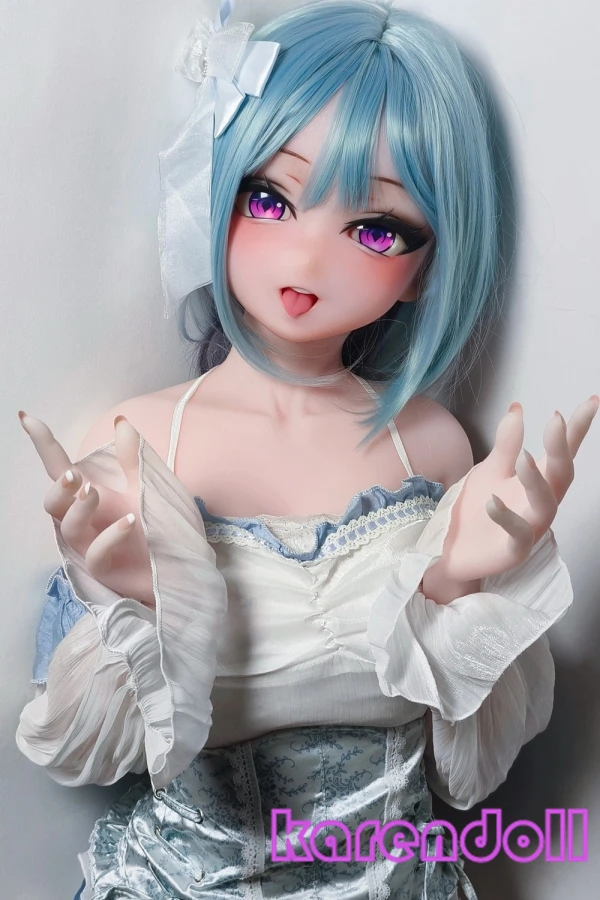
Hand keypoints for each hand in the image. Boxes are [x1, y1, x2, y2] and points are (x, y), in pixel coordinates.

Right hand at [19, 412, 153, 606]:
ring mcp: (91, 547)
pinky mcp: (106, 570)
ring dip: (79, 509)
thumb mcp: (147, 486)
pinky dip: (110, 537)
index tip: (27, 418)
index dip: (44, 445)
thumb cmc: (157, 527)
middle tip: (73, 476)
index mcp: (90, 497)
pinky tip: (128, 523)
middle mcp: (85, 521)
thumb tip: (120, 421)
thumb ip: (133, 458)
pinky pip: (97, 555)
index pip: (60, 469)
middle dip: (58, 488)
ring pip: (68, 528)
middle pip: (53, 504)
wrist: (180, 566)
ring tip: (94, 494)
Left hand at [422, 396, 598, 602]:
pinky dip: (508, 518)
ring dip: (536, 480)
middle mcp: (540, 503)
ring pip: (546, 504)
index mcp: (538, 481)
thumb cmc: (476, 509)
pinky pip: (518, 535)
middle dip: (561, 448)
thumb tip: (518, 408)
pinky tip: (493, 502)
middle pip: (560, 474)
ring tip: (522, 458)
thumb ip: (506, 443)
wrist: (451, 548)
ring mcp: (530, 528)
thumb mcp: (490, 469)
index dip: (577, 429)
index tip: (591, 401)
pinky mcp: (513, 551)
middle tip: (556, 420)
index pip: (561, 452)